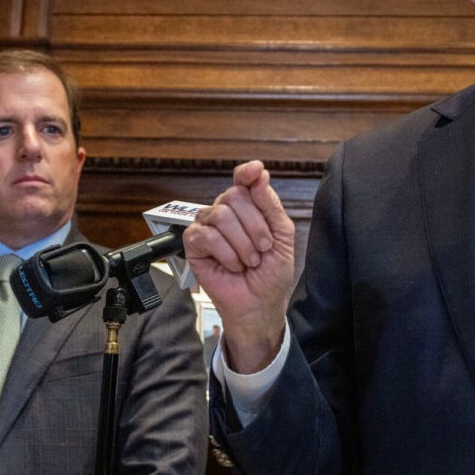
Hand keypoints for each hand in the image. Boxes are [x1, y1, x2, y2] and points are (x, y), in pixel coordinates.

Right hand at [183, 160, 294, 372]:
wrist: (259, 303)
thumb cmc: (270, 272)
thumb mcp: (281, 235)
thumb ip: (270, 204)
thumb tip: (259, 173)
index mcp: (247, 206)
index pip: (243, 179)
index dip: (247, 172)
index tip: (255, 171)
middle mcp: (225, 212)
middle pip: (234, 196)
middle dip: (255, 226)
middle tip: (262, 249)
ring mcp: (207, 226)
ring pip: (221, 215)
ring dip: (242, 244)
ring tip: (248, 261)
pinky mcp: (193, 244)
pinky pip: (206, 235)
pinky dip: (225, 253)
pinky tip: (232, 266)